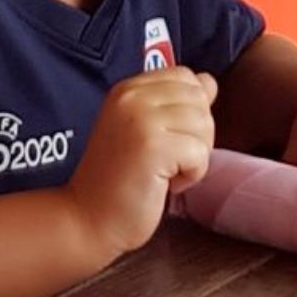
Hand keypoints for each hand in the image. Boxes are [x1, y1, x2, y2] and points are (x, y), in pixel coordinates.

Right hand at [67, 67, 216, 256]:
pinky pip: (200, 152)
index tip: (167, 137)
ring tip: (164, 172)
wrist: (87, 219)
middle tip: (167, 160)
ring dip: (194, 156)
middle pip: (200, 100)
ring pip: (204, 125)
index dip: (190, 110)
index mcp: (128, 89)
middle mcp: (133, 96)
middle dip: (196, 135)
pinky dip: (191, 175)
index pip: (186, 77)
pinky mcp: (153, 147)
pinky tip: (166, 184)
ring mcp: (142, 120)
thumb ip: (176, 103)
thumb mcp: (145, 130)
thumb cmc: (118, 180)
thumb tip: (209, 82)